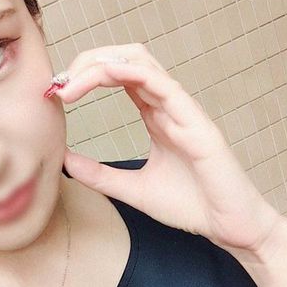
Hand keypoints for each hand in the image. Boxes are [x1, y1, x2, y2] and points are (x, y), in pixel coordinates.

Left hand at [50, 43, 286, 261]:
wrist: (230, 228)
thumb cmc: (191, 205)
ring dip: (101, 64)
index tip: (57, 92)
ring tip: (71, 83)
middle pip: (126, 58)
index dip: (85, 75)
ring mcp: (183, 110)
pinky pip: (163, 84)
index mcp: (156, 114)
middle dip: (89, 60)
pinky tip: (102, 79)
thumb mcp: (132, 190)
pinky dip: (130, 73)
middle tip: (59, 83)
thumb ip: (100, 175)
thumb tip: (64, 162)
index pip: (119, 75)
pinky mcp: (197, 123)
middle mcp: (168, 105)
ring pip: (141, 62)